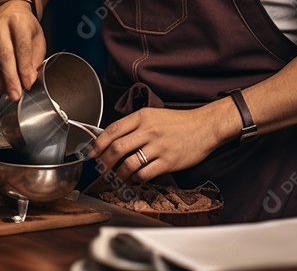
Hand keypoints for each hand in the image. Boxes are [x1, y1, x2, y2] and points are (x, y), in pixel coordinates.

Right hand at [0, 4, 45, 99]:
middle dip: (11, 79)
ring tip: (8, 94)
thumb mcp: (37, 38)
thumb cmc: (25, 26)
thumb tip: (29, 79)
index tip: (28, 84)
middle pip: (5, 56)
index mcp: (19, 22)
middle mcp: (1, 27)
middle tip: (16, 95)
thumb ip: (35, 58)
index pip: (22, 48)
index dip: (25, 68)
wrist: (7, 11)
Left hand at [88, 103, 235, 183]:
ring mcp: (158, 147)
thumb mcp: (154, 115)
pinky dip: (136, 180)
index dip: (98, 144)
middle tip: (101, 169)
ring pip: (128, 164)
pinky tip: (135, 179)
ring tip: (117, 177)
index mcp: (143, 117)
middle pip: (116, 149)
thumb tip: (113, 140)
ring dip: (118, 174)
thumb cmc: (179, 122)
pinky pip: (144, 174)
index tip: (92, 153)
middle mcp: (148, 131)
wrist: (205, 127)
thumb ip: (135, 126)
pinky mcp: (167, 162)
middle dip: (104, 162)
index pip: (113, 130)